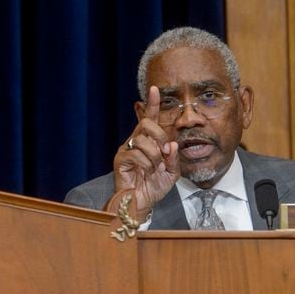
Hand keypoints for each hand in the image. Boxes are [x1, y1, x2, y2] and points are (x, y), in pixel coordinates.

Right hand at [113, 86, 179, 211]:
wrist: (141, 204)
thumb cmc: (153, 187)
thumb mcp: (172, 173)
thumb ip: (173, 158)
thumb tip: (172, 144)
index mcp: (148, 142)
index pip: (149, 119)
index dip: (152, 104)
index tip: (155, 89)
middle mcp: (135, 142)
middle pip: (147, 124)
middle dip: (160, 136)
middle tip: (165, 152)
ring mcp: (126, 150)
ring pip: (143, 140)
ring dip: (154, 155)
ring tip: (155, 168)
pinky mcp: (120, 160)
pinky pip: (136, 154)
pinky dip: (146, 164)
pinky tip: (146, 172)